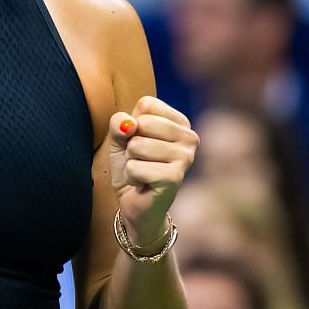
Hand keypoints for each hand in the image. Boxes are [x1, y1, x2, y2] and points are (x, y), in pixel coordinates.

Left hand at [108, 95, 197, 246]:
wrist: (136, 204)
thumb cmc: (132, 167)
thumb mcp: (120, 138)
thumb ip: (119, 123)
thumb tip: (128, 124)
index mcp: (181, 123)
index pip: (147, 104)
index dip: (132, 124)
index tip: (141, 142)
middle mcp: (189, 137)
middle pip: (142, 123)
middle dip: (130, 144)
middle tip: (141, 160)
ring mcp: (185, 158)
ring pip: (137, 146)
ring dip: (131, 162)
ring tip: (142, 172)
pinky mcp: (175, 177)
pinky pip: (135, 167)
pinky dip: (131, 177)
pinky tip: (143, 184)